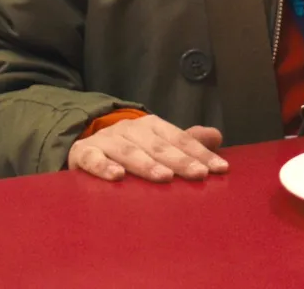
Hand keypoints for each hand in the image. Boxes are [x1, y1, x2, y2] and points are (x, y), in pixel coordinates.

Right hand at [67, 114, 228, 182]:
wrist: (85, 144)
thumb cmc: (131, 148)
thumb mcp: (158, 143)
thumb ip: (186, 142)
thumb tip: (217, 136)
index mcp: (152, 126)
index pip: (180, 139)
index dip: (200, 153)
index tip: (220, 169)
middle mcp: (130, 129)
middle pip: (157, 145)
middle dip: (179, 160)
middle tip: (199, 174)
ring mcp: (106, 140)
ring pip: (128, 151)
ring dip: (147, 164)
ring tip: (164, 177)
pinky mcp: (83, 153)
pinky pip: (92, 159)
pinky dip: (103, 167)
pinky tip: (116, 177)